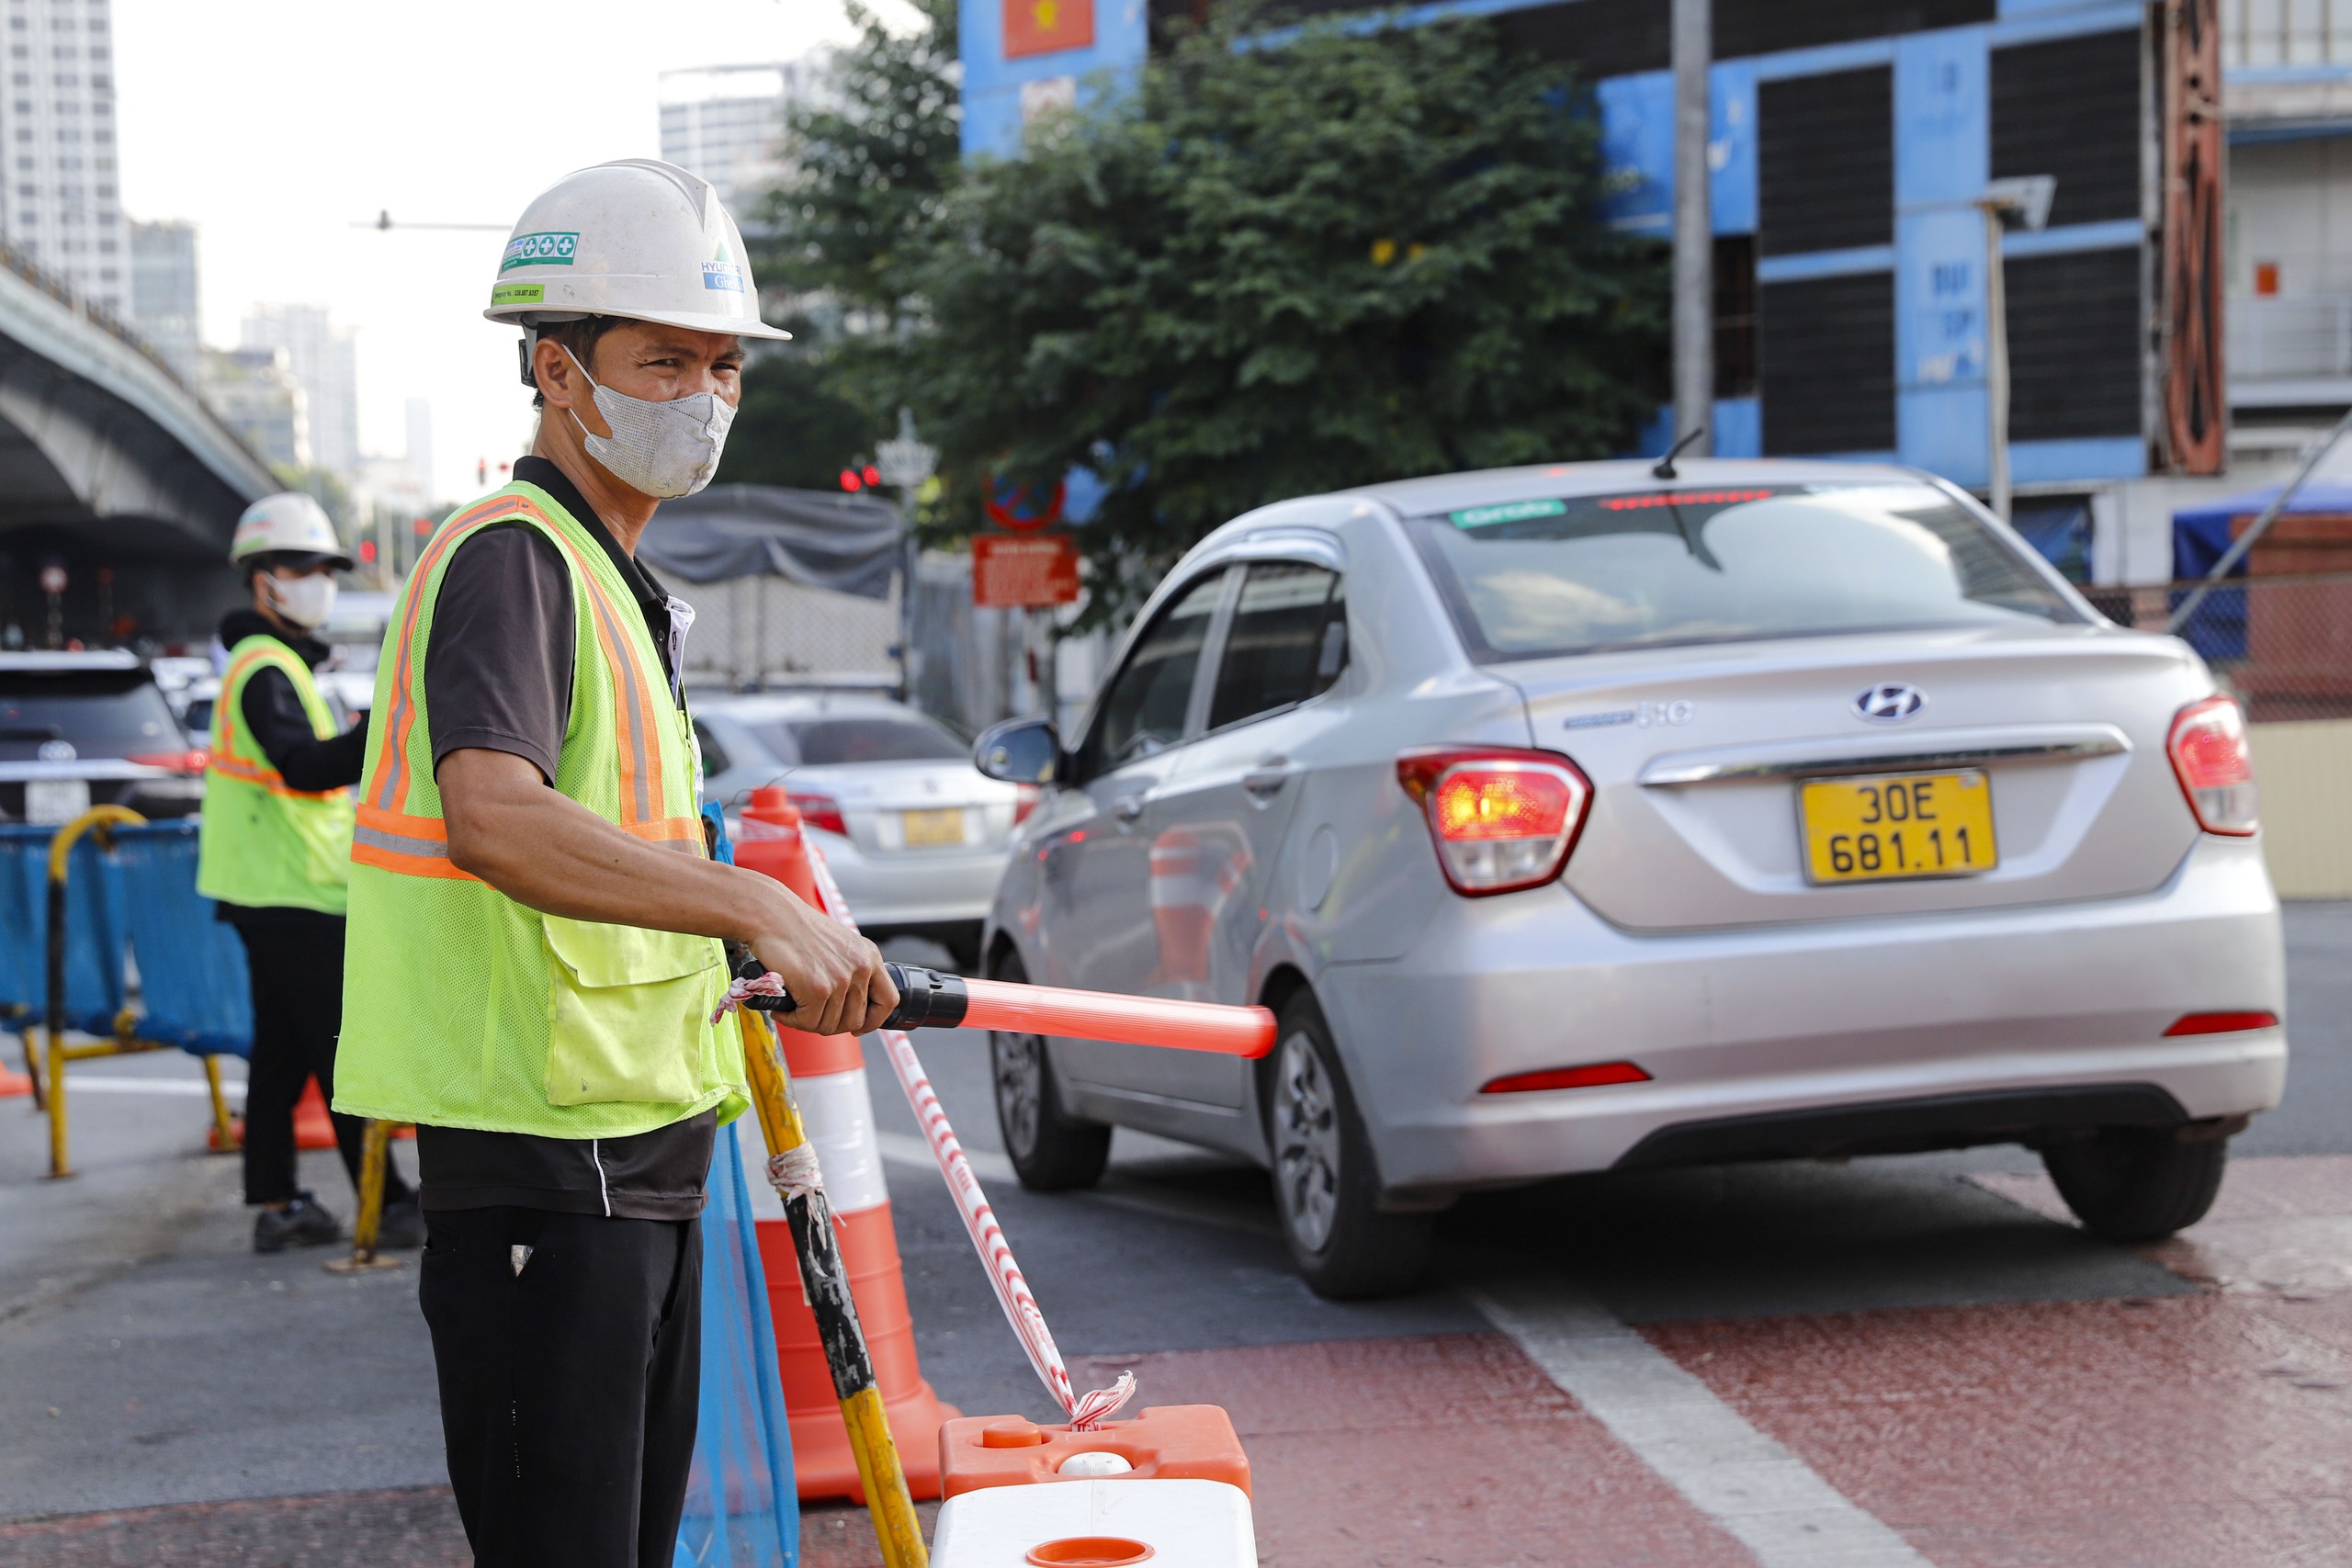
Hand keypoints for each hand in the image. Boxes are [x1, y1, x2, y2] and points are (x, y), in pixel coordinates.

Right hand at [745, 881, 898, 1036]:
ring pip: (830, 1025)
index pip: (889, 1000)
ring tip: (794, 1008)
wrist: (772, 915)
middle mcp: (861, 967)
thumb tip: (849, 1005)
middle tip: (811, 1015)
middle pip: (856, 1020)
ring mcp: (841, 979)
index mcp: (870, 956)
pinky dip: (792, 1020)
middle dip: (832, 1024)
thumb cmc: (797, 928)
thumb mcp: (840, 945)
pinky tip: (783, 1008)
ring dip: (808, 1022)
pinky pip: (808, 1022)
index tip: (859, 1027)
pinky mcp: (818, 988)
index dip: (874, 1020)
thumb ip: (851, 970)